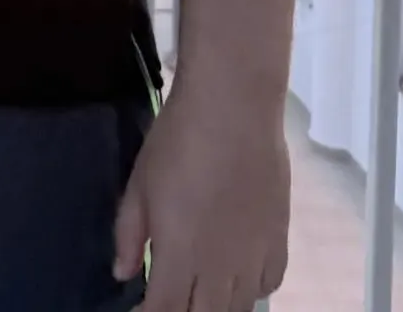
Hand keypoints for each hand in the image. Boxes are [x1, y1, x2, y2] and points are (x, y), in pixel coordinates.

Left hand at [114, 83, 288, 311]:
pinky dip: (251, 292)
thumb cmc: (177, 141)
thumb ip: (129, 233)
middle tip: (169, 299)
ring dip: (215, 307)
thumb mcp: (139, 183)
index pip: (164, 310)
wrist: (233, 110)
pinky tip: (237, 279)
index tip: (139, 310)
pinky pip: (269, 286)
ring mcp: (253, 257)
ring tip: (199, 295)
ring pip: (238, 308)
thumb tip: (123, 273)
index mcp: (179, 255)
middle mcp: (219, 268)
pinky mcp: (279, 240)